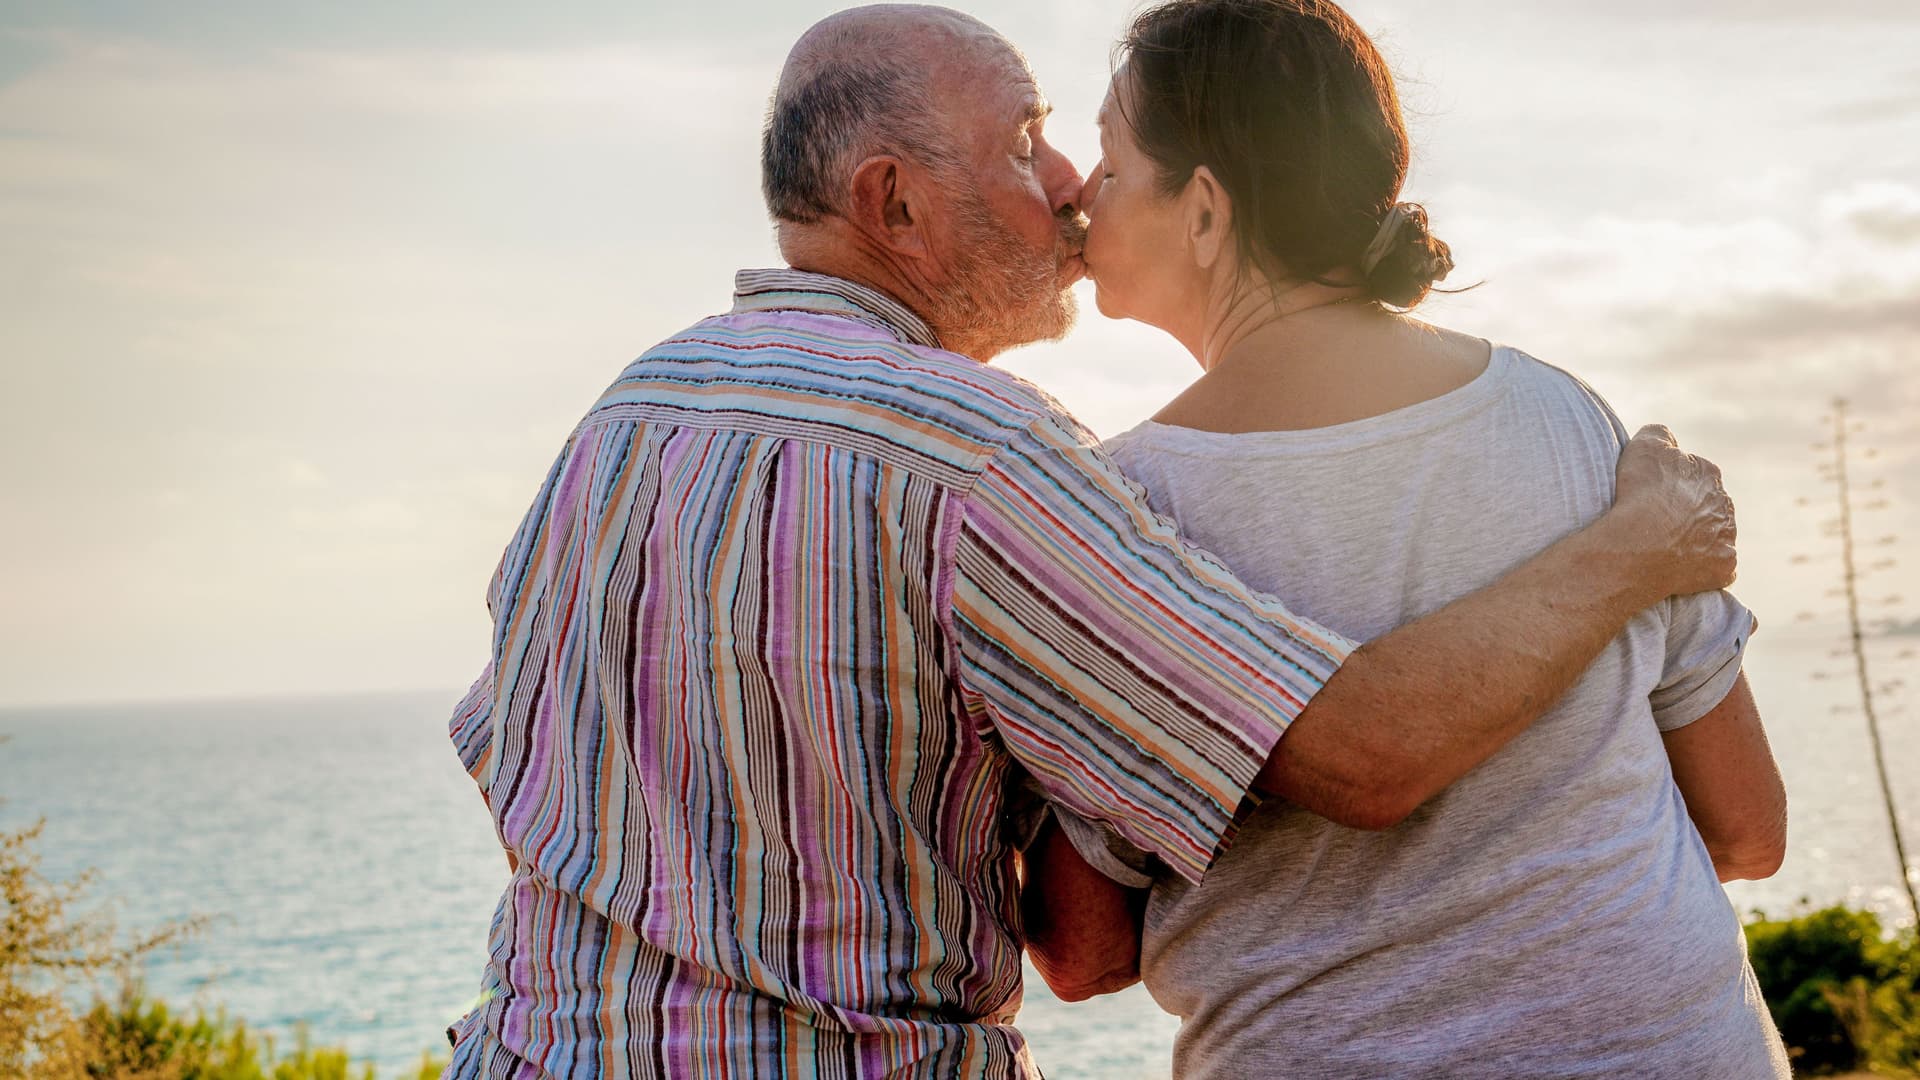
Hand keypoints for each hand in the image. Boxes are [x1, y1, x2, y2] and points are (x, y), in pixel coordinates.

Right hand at [1611, 425, 1737, 597]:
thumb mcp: (1644, 445)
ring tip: (1664, 549)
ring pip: (1714, 537)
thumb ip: (1659, 434)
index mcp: (1708, 473)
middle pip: (1707, 506)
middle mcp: (1724, 504)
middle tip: (1656, 524)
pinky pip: (1717, 569)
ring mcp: (1727, 537)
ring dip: (1696, 541)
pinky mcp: (1724, 567)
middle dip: (1688, 513)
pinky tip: (1679, 570)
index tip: (1649, 496)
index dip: (1670, 485)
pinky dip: (1702, 570)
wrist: (1639, 543)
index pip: (1693, 475)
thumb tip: (1667, 438)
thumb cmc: (1638, 494)